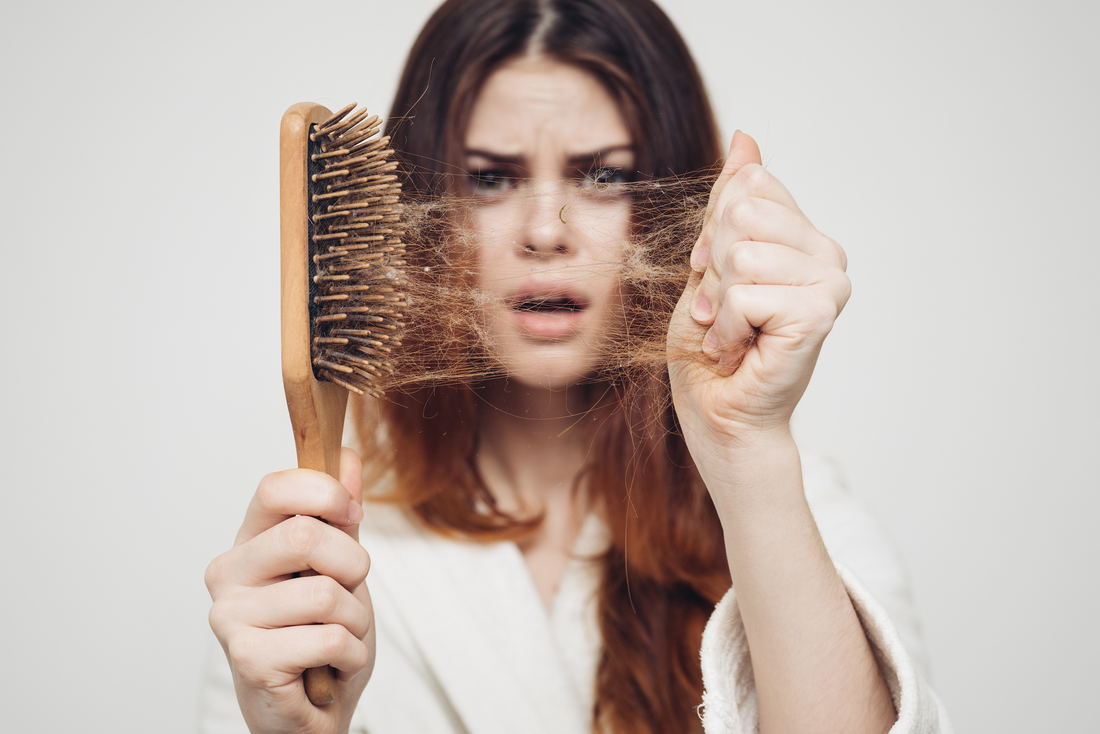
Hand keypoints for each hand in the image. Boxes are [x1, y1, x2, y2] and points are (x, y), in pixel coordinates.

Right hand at [205, 448, 373, 733]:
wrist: (307, 713)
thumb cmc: (320, 635)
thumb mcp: (339, 567)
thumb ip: (341, 515)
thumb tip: (345, 456)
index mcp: (249, 541)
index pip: (275, 488)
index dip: (326, 492)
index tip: (351, 514)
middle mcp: (228, 573)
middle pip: (306, 536)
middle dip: (354, 565)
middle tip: (351, 591)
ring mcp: (231, 617)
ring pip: (326, 594)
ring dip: (356, 620)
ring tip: (338, 636)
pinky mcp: (248, 658)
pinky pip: (330, 637)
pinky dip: (351, 654)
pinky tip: (332, 665)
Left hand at [668, 132, 849, 461]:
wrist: (716, 413)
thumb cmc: (711, 346)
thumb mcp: (710, 260)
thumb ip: (730, 202)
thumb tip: (746, 138)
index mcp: (804, 236)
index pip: (749, 187)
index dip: (713, 234)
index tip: (716, 279)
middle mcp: (827, 254)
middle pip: (742, 213)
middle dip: (712, 267)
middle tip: (721, 311)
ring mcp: (829, 283)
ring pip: (741, 254)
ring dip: (716, 303)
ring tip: (729, 333)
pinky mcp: (819, 314)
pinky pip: (745, 294)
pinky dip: (724, 328)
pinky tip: (736, 351)